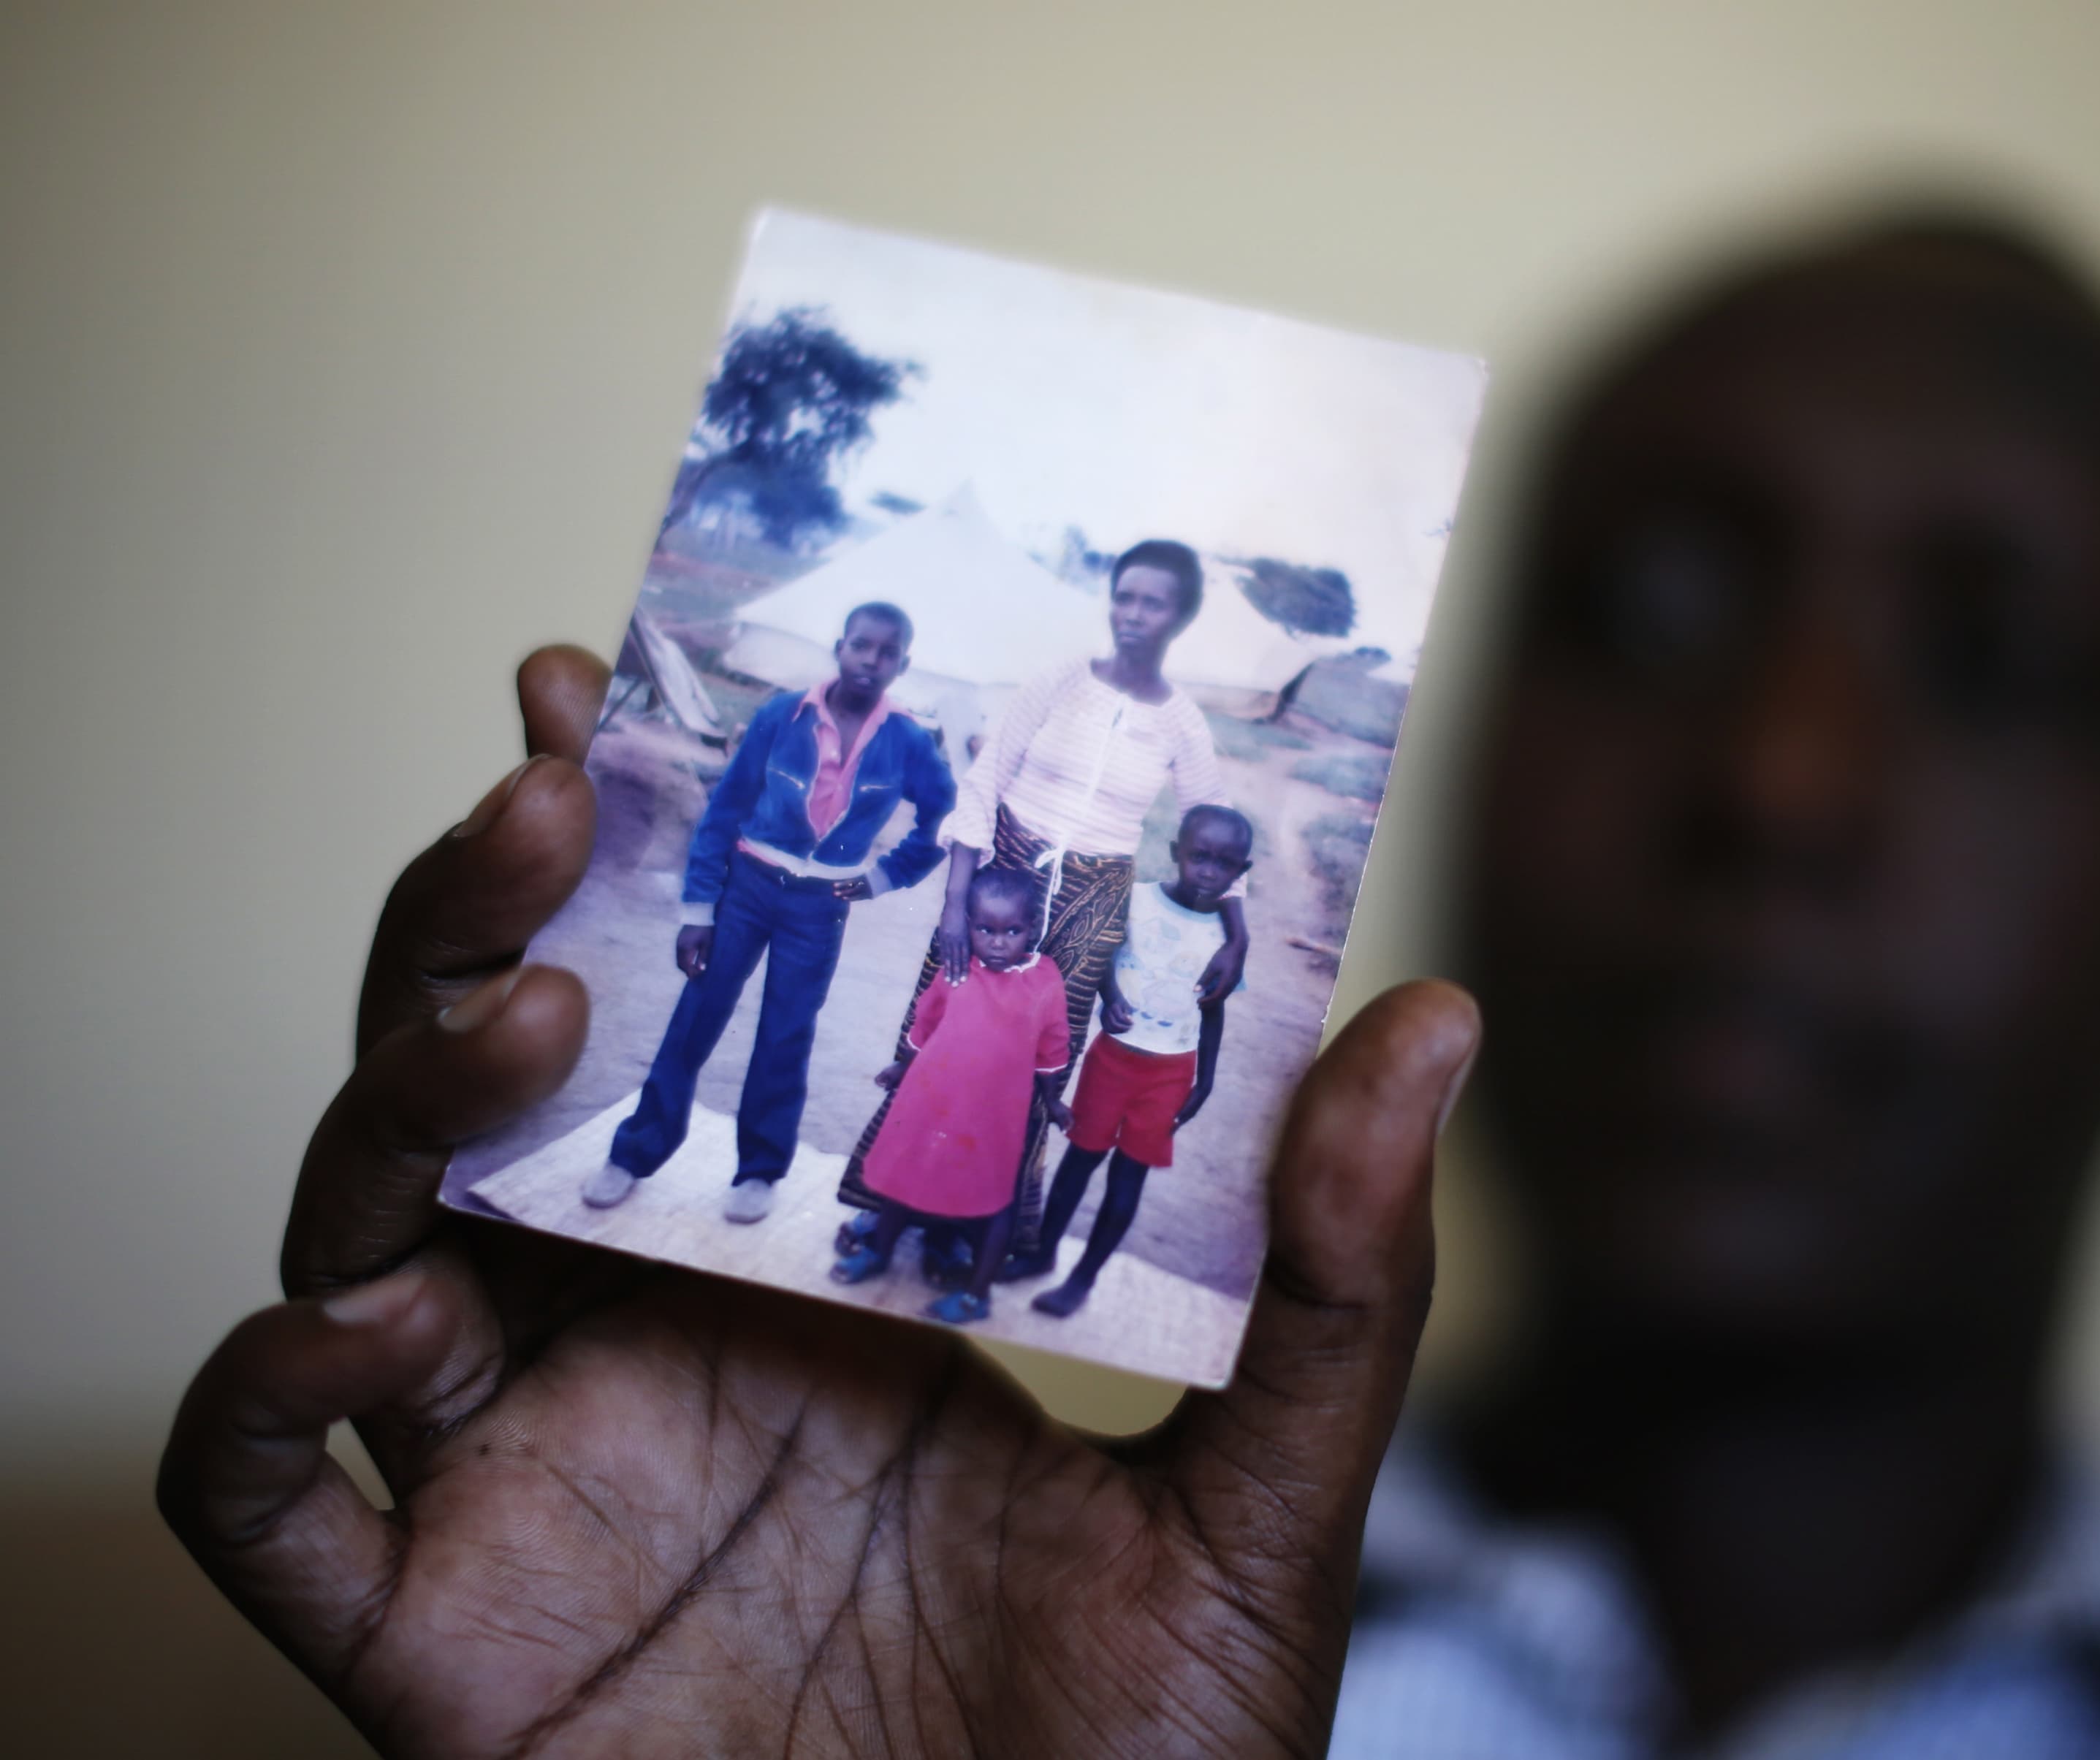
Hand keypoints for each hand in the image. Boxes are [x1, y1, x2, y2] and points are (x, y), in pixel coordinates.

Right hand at [159, 644, 1480, 1759]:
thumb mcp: (1269, 1507)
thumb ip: (1326, 1273)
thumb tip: (1434, 1016)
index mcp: (814, 1280)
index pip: (687, 1024)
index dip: (642, 860)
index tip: (636, 694)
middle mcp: (648, 1349)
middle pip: (493, 1079)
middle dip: (492, 911)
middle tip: (569, 781)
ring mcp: (531, 1487)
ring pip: (363, 1231)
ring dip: (399, 1085)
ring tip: (533, 1007)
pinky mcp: (447, 1649)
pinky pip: (272, 1506)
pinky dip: (257, 1401)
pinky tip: (360, 1325)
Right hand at [674, 924, 713, 977]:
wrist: (699, 915)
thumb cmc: (706, 929)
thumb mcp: (707, 944)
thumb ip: (703, 957)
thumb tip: (701, 969)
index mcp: (686, 948)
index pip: (685, 965)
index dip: (691, 972)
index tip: (698, 976)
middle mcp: (679, 946)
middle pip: (680, 964)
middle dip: (687, 970)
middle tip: (696, 974)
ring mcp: (678, 943)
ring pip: (679, 959)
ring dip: (685, 965)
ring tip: (695, 968)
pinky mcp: (679, 940)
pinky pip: (679, 953)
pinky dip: (684, 959)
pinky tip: (691, 959)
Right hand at [1101, 992, 1134, 1035]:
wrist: (1111, 999)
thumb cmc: (1121, 1003)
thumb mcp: (1127, 1006)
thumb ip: (1128, 1013)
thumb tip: (1129, 1021)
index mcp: (1114, 1007)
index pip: (1120, 1018)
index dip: (1127, 1022)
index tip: (1133, 1023)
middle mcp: (1107, 1012)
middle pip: (1114, 1024)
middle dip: (1123, 1028)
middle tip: (1130, 1028)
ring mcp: (1103, 1017)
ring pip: (1109, 1028)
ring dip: (1118, 1031)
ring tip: (1125, 1030)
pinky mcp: (1102, 1020)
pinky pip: (1107, 1029)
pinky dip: (1113, 1032)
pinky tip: (1120, 1030)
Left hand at [1197, 937, 1246, 1004]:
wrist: (1238, 946)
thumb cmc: (1223, 955)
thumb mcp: (1212, 967)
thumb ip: (1204, 979)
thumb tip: (1195, 991)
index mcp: (1226, 982)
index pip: (1215, 996)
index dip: (1206, 1001)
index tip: (1197, 1003)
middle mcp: (1232, 984)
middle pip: (1220, 998)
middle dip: (1210, 1003)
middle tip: (1199, 1006)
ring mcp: (1236, 981)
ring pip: (1225, 994)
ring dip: (1215, 999)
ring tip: (1206, 1001)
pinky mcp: (1237, 977)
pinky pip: (1228, 990)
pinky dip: (1220, 993)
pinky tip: (1215, 991)